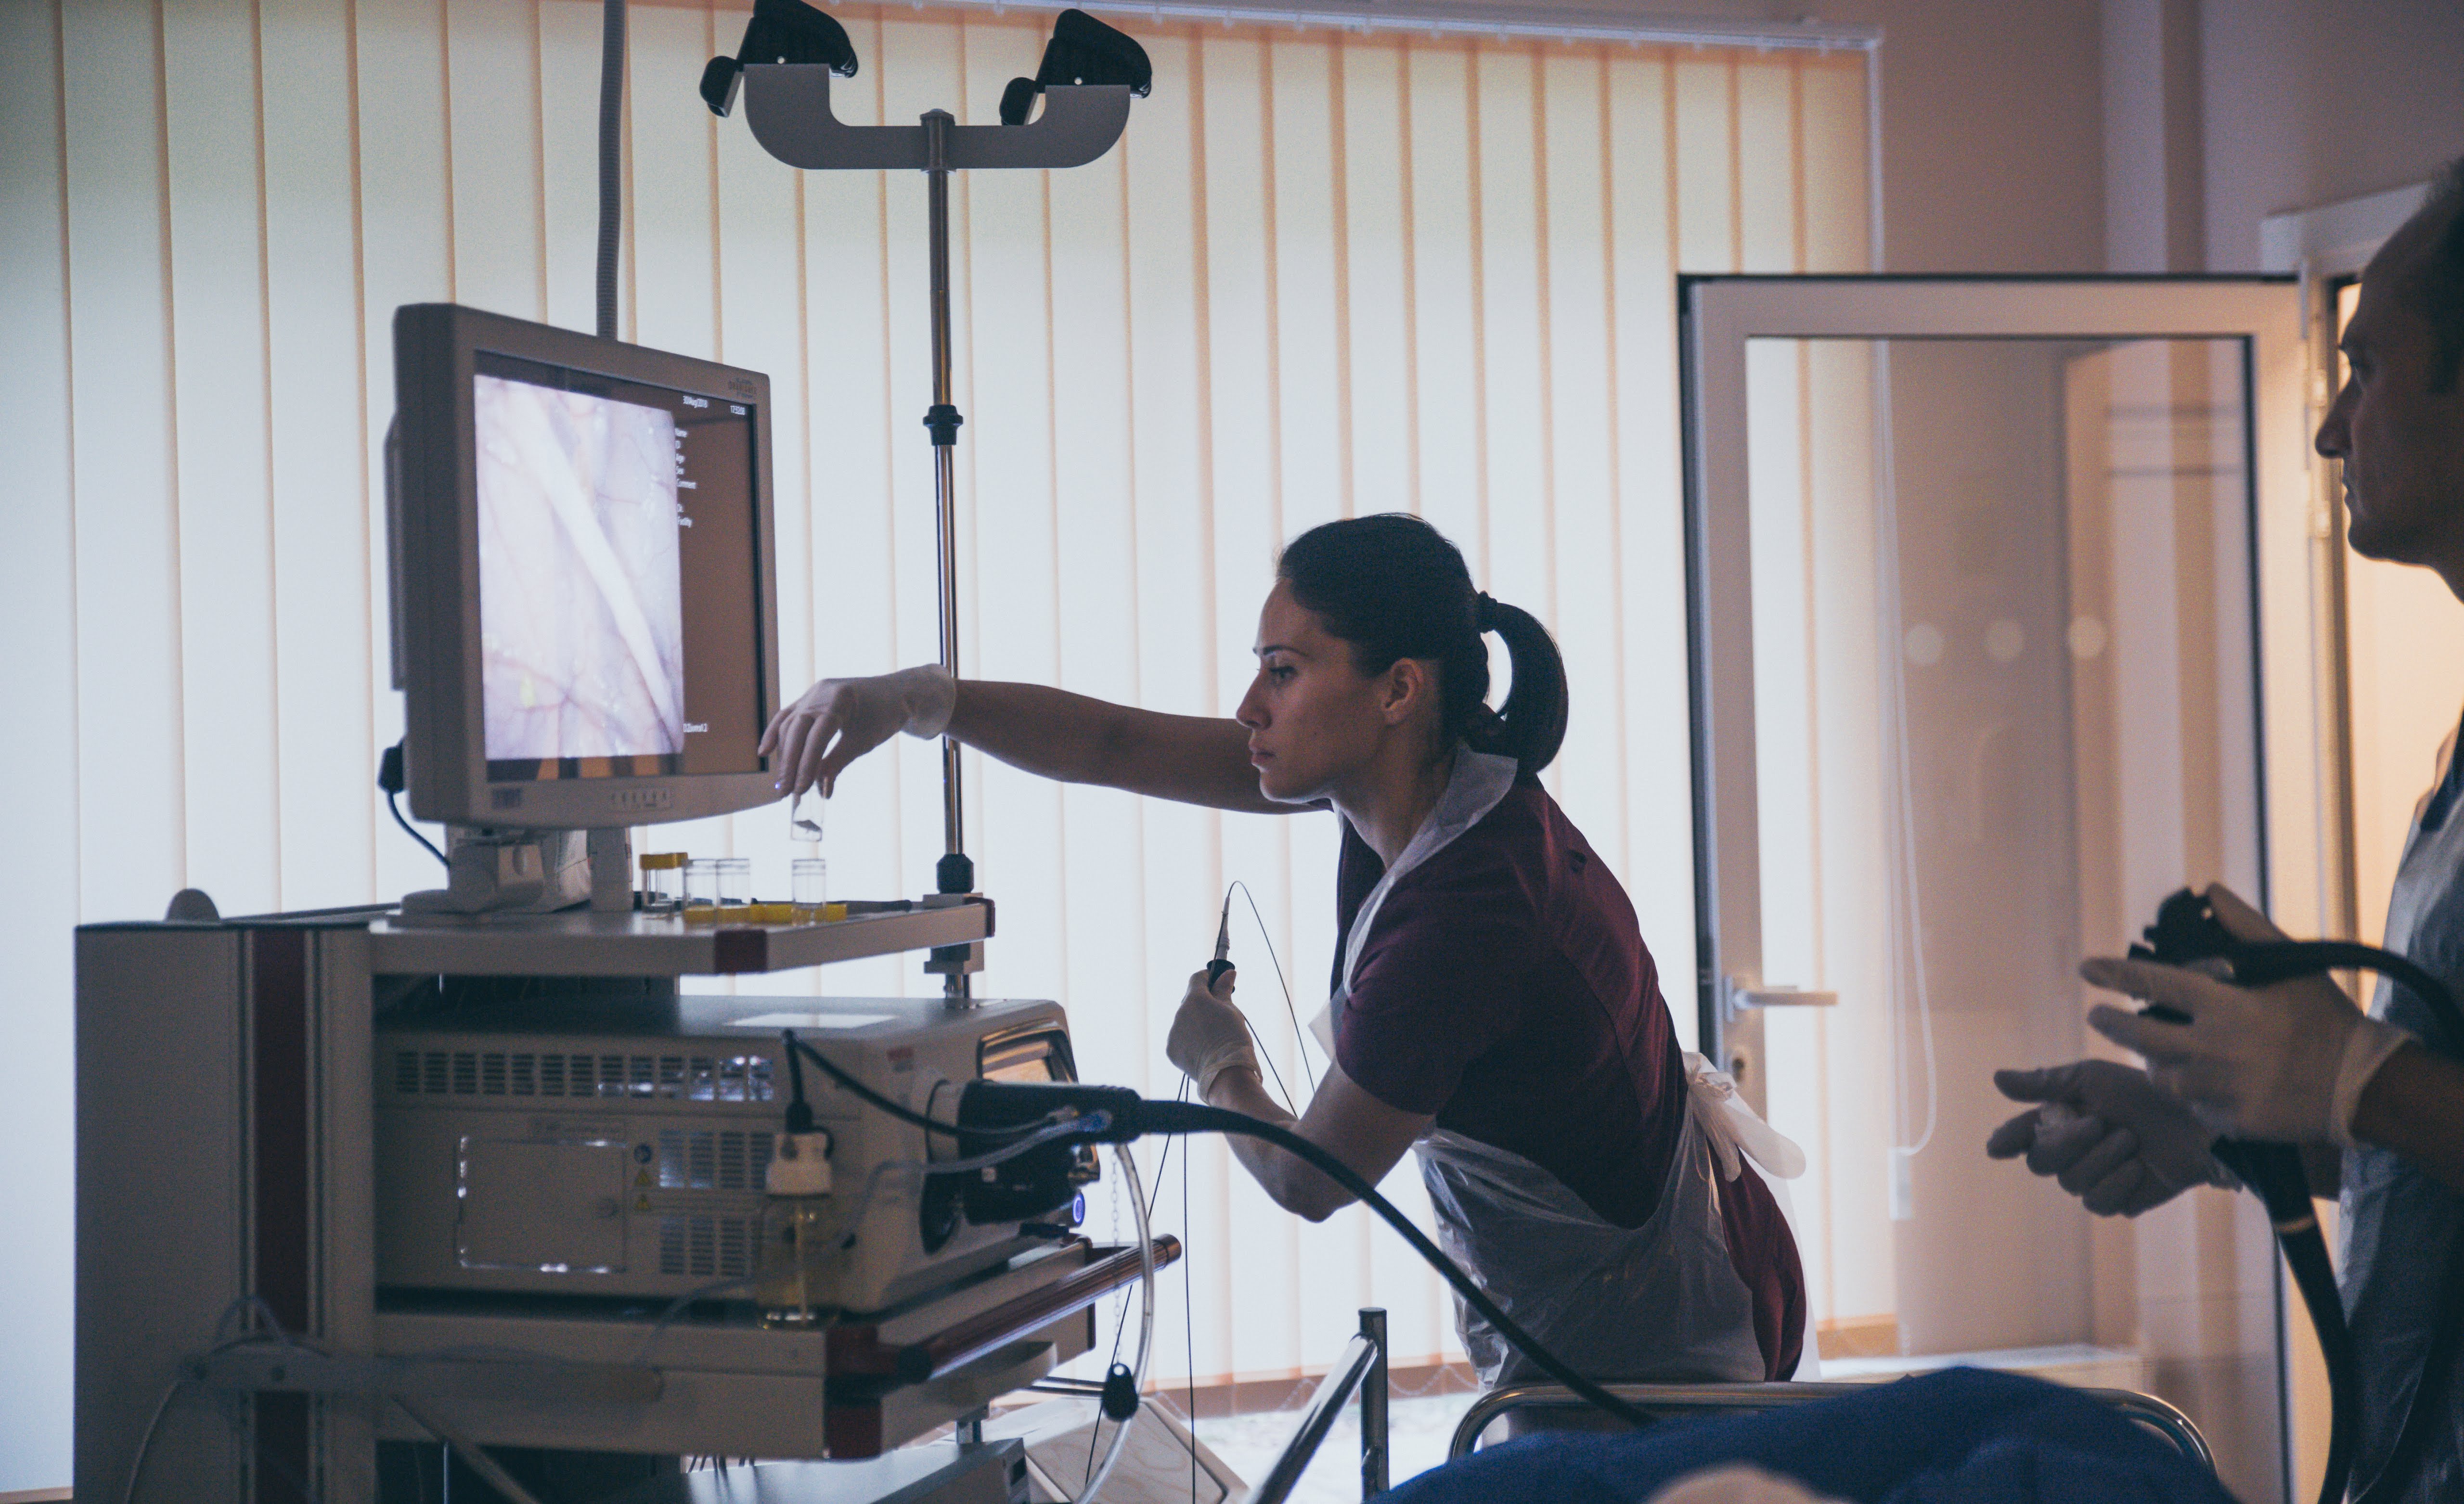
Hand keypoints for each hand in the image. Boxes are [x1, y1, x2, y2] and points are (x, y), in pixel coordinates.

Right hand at [760, 665, 954, 797]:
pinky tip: (766, 751)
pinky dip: (777, 733)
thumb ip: (838, 763)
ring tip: (782, 782)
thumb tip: (820, 790)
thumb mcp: (864, 742)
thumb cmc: (883, 717)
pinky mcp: (808, 698)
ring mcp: (812, 693)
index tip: (800, 789)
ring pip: (790, 724)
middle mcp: (821, 692)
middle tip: (785, 792)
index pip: (817, 736)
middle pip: (797, 730)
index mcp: (840, 699)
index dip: (806, 764)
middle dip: (790, 763)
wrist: (894, 693)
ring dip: (784, 754)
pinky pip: (788, 715)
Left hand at [1165, 968, 1256, 1097]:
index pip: (1197, 979)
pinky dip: (1189, 1040)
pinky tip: (1203, 1048)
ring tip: (1213, 1036)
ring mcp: (1173, 1032)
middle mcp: (1179, 1013)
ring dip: (1195, 1023)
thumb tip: (1228, 973)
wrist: (1226, 1072)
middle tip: (1219, 1013)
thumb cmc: (1233, 1038)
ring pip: (1184, 1021)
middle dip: (1203, 1004)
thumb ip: (1224, 990)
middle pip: (1190, 1002)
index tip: (1215, 980)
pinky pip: (1179, 1039)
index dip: (1207, 977)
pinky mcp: (1171, 1050)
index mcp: (1195, 999)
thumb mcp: (1232, 1010)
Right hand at [1987, 1059, 2232, 1215]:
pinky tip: (2138, 1168)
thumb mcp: (2092, 1079)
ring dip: (2103, 1159)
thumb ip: (2044, 1083)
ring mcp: (2092, 1179)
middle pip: (2041, 1162)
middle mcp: (2070, 1152)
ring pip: (2071, 1183)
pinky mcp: (2117, 1201)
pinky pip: (2099, 1202)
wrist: (2195, 1123)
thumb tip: (1995, 1079)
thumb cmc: (2145, 1093)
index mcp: (2059, 1120)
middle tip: (2099, 1123)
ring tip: (2132, 1141)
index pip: (2020, 1135)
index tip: (1997, 1147)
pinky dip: (2118, 1183)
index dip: (2006, 1141)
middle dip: (2068, 1142)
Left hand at [2079, 883, 2409, 1145]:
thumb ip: (2246, 927)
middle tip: (2095, 1014)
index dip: (2116, 974)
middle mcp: (2215, 1048)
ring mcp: (2220, 1089)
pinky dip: (2189, 1093)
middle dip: (2111, 1025)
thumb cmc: (2325, 1019)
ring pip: (2162, 1077)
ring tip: (2157, 1051)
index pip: (2154, 984)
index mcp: (2226, 1007)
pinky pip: (2191, 1107)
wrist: (2363, 1085)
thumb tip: (2211, 892)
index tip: (2086, 969)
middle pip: (2140, 1038)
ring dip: (2154, 1062)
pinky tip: (2201, 1082)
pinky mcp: (2230, 1121)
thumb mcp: (2291, 966)